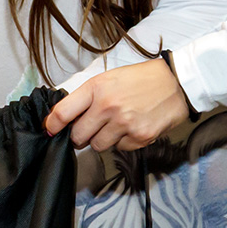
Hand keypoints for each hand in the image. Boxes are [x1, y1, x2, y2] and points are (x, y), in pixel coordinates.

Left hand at [44, 59, 187, 150]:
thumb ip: (87, 97)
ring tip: (116, 125)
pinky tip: (132, 127)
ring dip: (102, 139)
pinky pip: (120, 149)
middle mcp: (107, 107)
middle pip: (78, 136)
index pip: (63, 113)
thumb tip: (65, 118)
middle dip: (79, 136)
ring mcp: (124, 124)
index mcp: (96, 88)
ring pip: (98, 146)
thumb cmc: (141, 79)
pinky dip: (123, 141)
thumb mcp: (109, 79)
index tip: (50, 130)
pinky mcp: (139, 137)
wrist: (176, 82)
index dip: (52, 125)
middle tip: (88, 129)